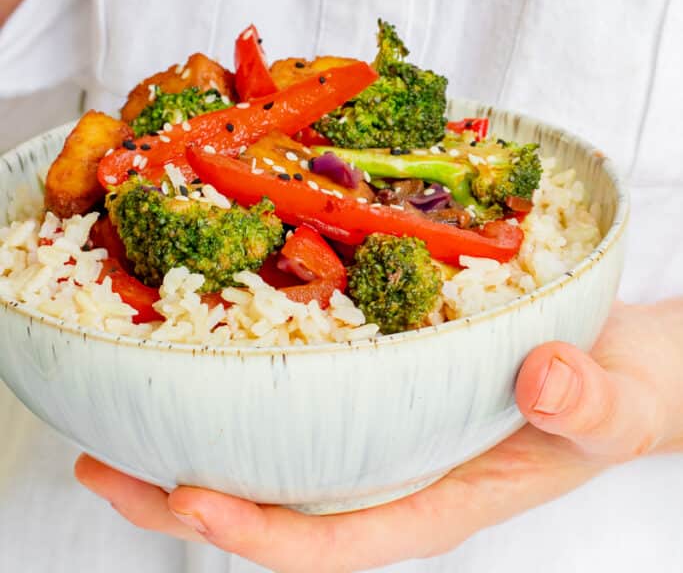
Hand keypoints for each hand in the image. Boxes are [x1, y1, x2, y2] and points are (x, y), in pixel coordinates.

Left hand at [75, 300, 682, 572]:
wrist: (619, 357)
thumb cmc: (618, 391)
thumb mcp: (617, 402)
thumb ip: (588, 404)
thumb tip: (542, 380)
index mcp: (439, 497)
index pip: (338, 540)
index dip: (260, 534)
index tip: (189, 502)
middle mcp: (394, 467)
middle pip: (277, 504)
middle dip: (183, 497)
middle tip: (102, 463)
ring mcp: (382, 426)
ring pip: (275, 448)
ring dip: (195, 435)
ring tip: (115, 413)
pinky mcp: (379, 379)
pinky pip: (300, 391)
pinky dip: (245, 378)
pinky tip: (202, 349)